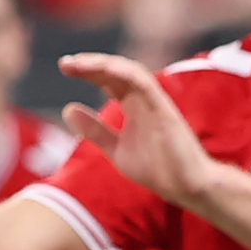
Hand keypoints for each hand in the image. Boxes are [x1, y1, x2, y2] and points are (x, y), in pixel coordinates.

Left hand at [60, 51, 226, 207]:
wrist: (185, 186)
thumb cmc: (158, 168)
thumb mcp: (116, 149)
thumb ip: (94, 130)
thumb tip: (66, 109)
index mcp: (133, 105)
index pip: (108, 80)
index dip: (87, 71)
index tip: (65, 68)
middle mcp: (143, 99)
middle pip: (115, 71)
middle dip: (90, 64)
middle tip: (65, 63)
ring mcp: (154, 102)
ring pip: (129, 71)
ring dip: (103, 64)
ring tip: (78, 63)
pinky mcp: (164, 109)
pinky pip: (145, 83)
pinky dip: (124, 73)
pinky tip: (104, 69)